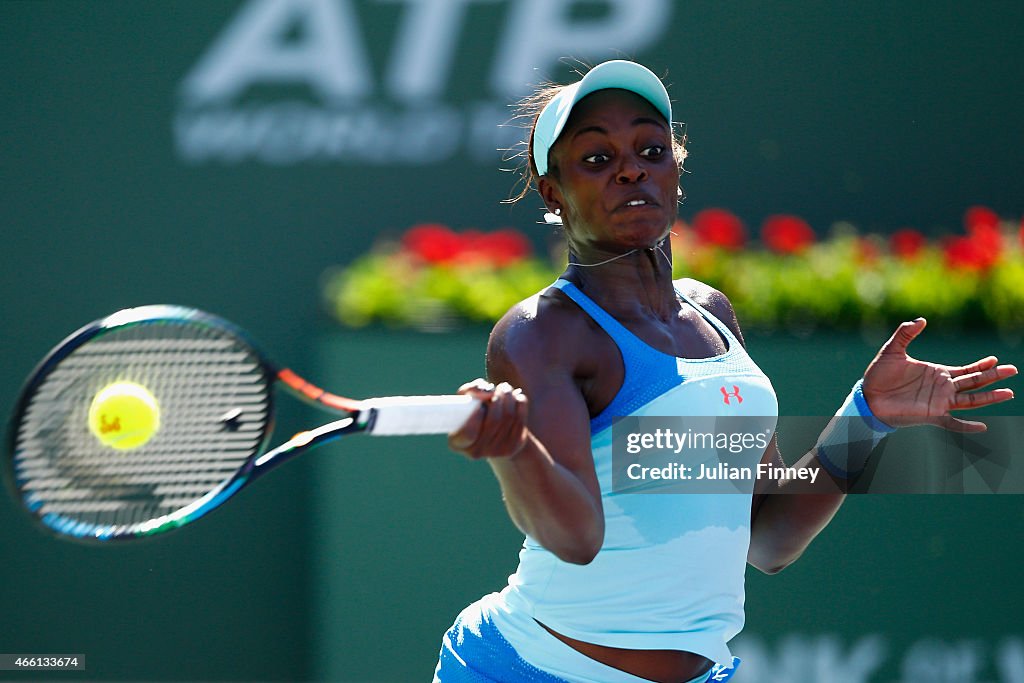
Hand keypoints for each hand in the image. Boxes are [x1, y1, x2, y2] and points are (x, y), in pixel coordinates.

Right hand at [448, 378, 528, 458]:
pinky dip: (520, 404)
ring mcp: (495, 453)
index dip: (476, 415)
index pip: (468, 433)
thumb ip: (470, 390)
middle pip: (494, 421)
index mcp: (457, 443)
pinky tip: (517, 397)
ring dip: (509, 397)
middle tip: (500, 387)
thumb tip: (489, 392)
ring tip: (506, 388)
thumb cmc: (474, 410)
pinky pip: (521, 421)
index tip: (481, 404)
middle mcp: (475, 452)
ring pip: (509, 418)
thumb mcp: (466, 398)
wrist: (494, 430)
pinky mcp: (513, 448)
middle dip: (499, 398)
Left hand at [862, 318, 1016, 431]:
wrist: (867, 397)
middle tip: (1012, 370)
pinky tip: (982, 426)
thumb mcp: (892, 350)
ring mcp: (938, 402)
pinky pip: (952, 423)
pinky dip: (966, 426)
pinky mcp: (930, 415)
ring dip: (989, 397)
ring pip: (970, 400)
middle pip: (974, 382)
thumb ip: (906, 333)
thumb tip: (921, 319)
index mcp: (936, 373)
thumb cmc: (879, 375)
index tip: (995, 359)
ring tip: (1008, 393)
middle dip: (993, 376)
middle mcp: (942, 388)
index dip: (981, 365)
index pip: (965, 370)